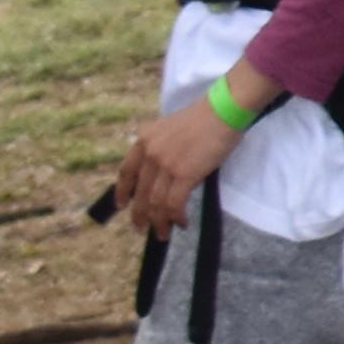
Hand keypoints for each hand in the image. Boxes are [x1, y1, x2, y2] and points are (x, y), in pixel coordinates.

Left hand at [108, 97, 238, 238]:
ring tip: (163, 233)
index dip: (122, 192)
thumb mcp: (171, 129)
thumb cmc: (205, 118)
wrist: (222, 111)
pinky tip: (181, 222)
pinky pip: (174, 203)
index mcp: (144, 141)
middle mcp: (150, 153)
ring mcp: (165, 164)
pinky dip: (175, 216)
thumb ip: (161, 148)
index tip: (121, 206)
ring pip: (155, 202)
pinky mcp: (184, 174)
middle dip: (139, 214)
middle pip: (140, 192)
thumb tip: (164, 174)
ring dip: (159, 221)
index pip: (126, 172)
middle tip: (142, 228)